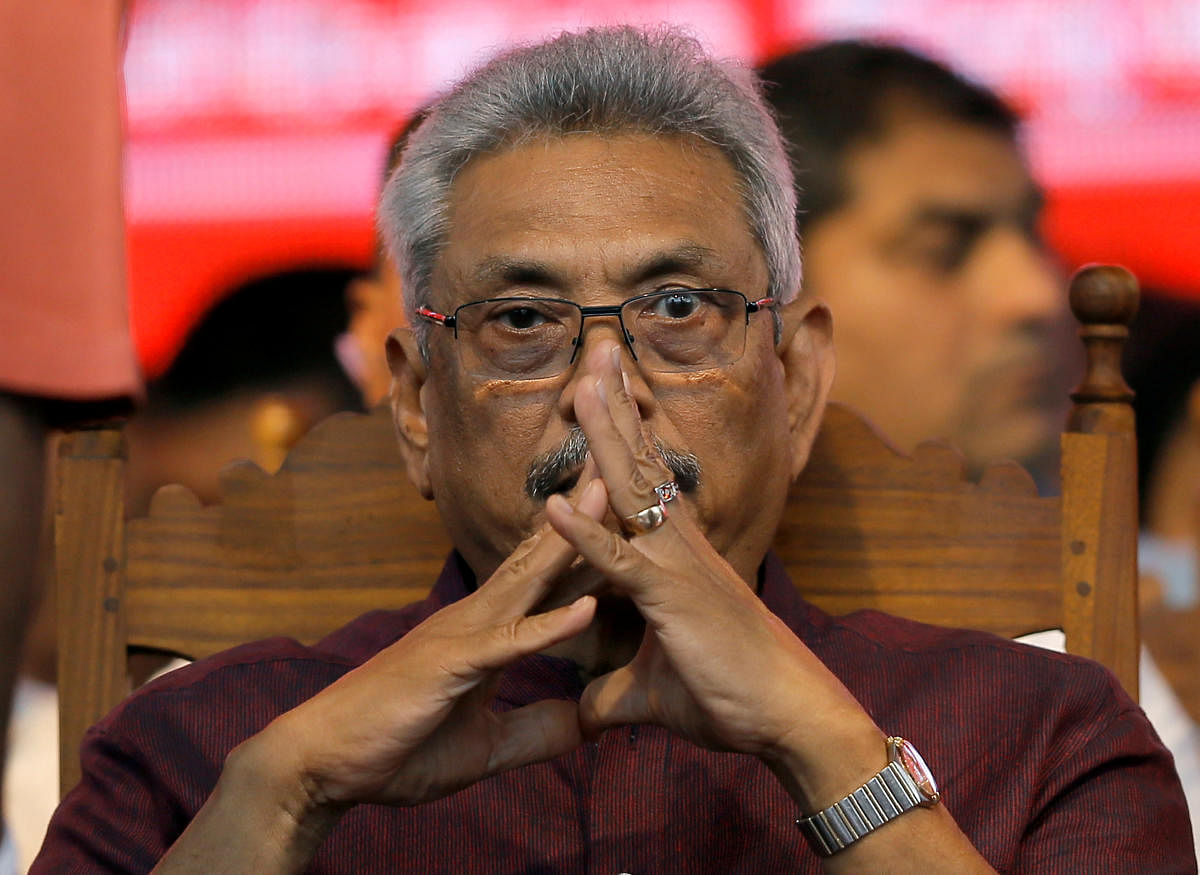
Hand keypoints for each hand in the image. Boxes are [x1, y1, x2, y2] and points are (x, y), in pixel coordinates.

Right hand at [254, 476, 608, 811]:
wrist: (325, 763)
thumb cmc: (397, 747)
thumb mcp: (484, 748)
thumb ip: (533, 732)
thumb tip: (583, 726)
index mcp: (487, 632)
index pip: (543, 582)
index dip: (584, 547)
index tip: (623, 516)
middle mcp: (476, 619)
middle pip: (539, 560)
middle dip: (583, 516)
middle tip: (622, 470)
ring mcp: (462, 636)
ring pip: (527, 583)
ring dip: (571, 544)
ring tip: (609, 502)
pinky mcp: (451, 665)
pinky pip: (508, 643)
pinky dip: (549, 626)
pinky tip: (586, 609)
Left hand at [545, 343, 883, 806]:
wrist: (786, 717)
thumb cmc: (729, 697)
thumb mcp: (655, 693)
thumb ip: (617, 692)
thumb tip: (586, 714)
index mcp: (675, 554)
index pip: (644, 480)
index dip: (623, 432)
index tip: (604, 385)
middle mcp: (678, 546)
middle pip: (639, 462)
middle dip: (614, 405)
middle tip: (596, 348)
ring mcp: (676, 567)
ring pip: (632, 492)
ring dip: (603, 439)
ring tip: (580, 385)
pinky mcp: (671, 601)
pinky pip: (621, 564)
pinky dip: (585, 537)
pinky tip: (552, 506)